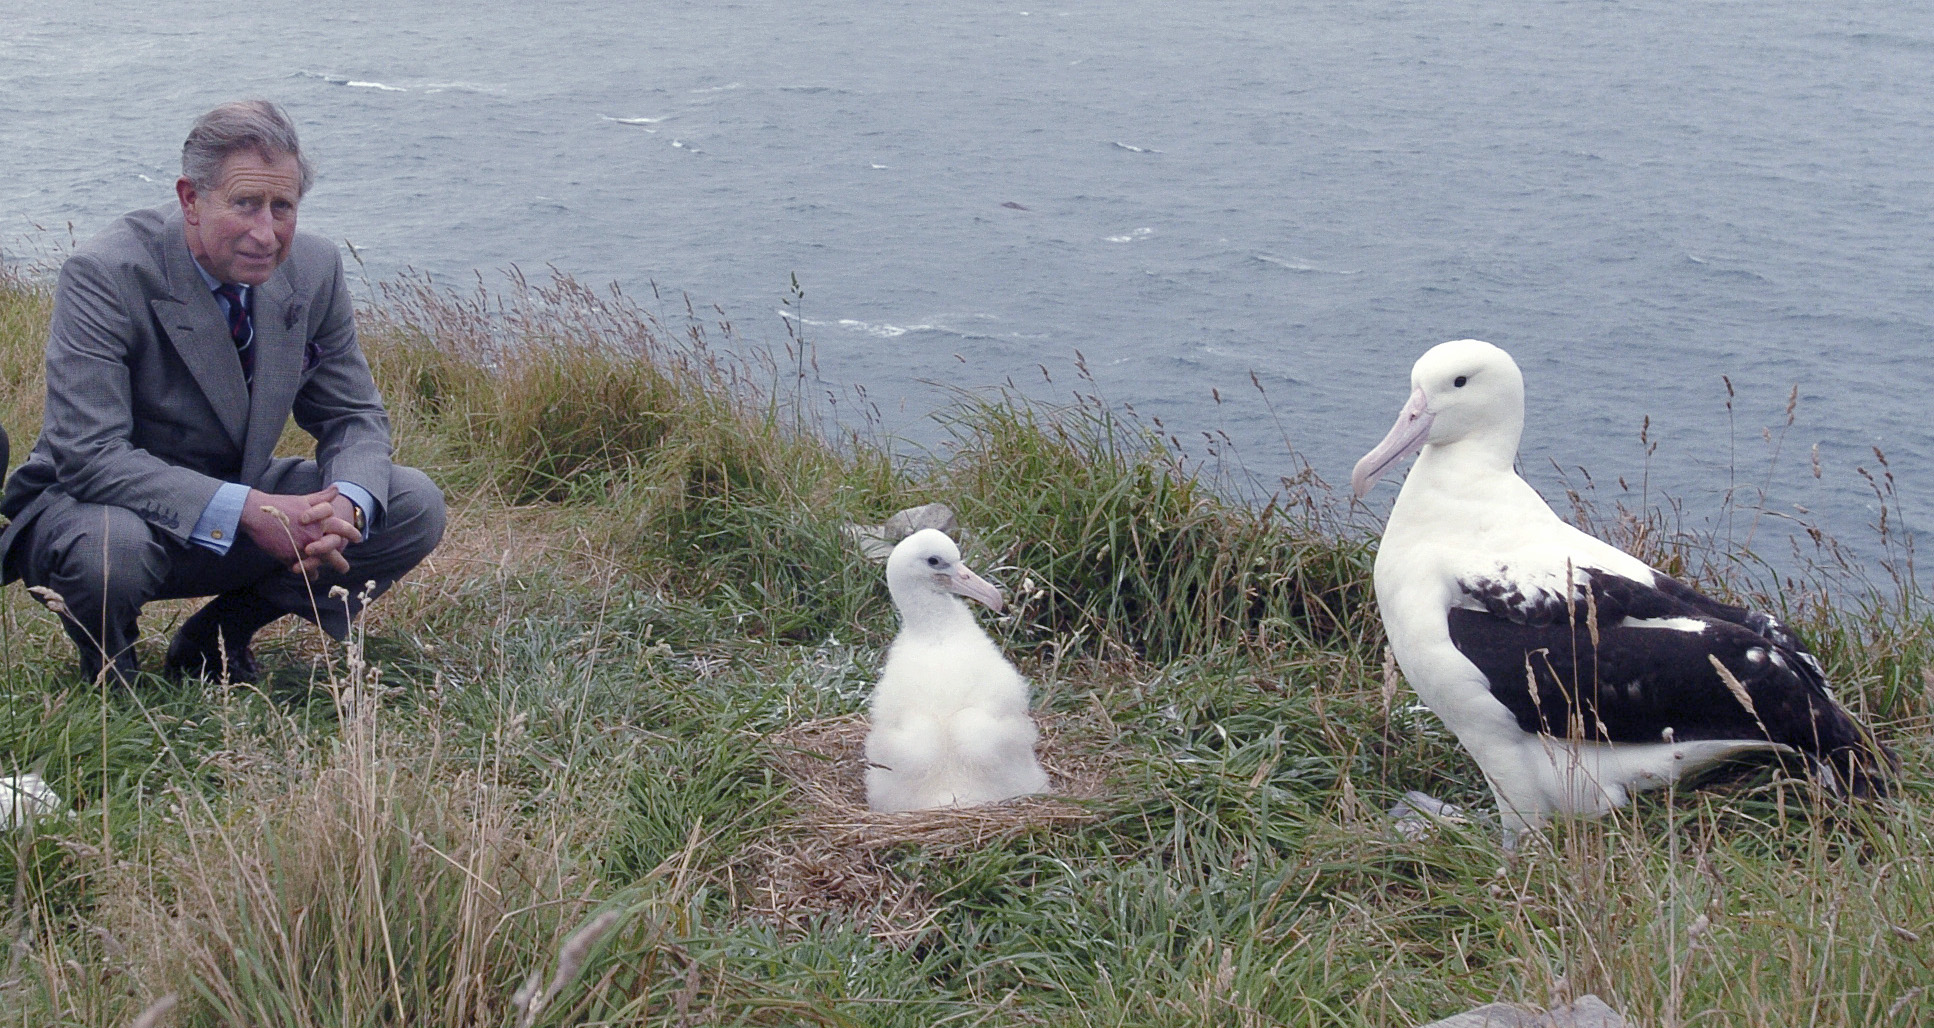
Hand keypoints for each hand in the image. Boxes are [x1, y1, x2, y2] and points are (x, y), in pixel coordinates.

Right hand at [240, 486, 361, 576]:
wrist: (256, 513)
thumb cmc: (280, 505)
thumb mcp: (303, 499)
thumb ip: (321, 497)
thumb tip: (337, 488)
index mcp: (319, 520)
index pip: (341, 527)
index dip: (350, 533)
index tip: (357, 538)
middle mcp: (314, 533)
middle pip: (334, 548)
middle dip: (341, 560)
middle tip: (345, 568)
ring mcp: (303, 545)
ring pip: (320, 560)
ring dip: (326, 569)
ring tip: (329, 577)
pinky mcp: (290, 555)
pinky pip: (303, 568)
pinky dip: (309, 573)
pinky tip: (313, 576)